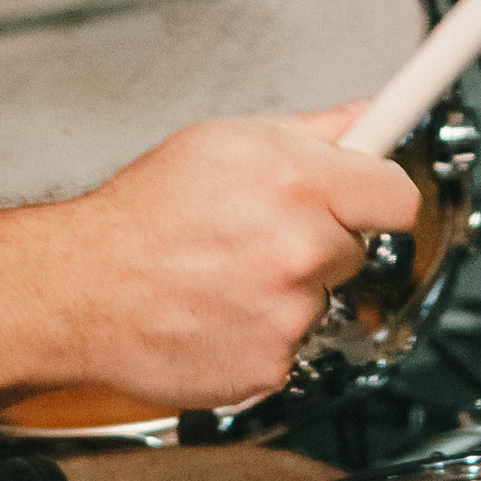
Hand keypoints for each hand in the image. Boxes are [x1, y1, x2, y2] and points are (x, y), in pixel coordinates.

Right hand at [41, 109, 418, 415]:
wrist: (83, 290)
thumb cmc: (141, 214)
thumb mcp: (224, 141)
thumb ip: (309, 131)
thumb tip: (364, 114)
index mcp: (297, 181)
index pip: (398, 195)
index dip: (381, 194)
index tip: (379, 196)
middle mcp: (301, 249)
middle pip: (356, 248)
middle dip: (320, 238)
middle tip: (260, 231)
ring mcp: (289, 314)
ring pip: (320, 298)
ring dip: (287, 288)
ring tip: (224, 272)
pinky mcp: (272, 366)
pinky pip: (290, 344)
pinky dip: (261, 332)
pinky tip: (217, 310)